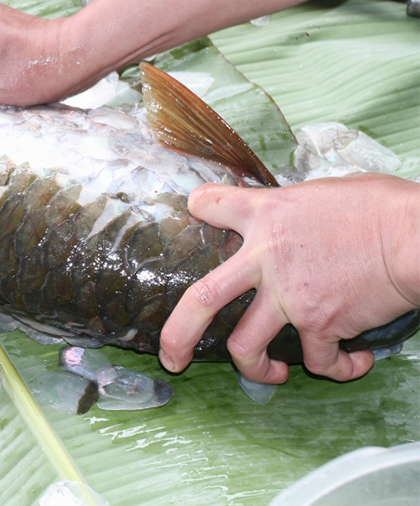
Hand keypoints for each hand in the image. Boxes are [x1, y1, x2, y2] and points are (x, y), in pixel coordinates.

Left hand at [159, 173, 419, 382]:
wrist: (415, 237)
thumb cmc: (381, 207)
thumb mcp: (322, 193)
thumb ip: (294, 210)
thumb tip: (296, 217)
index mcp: (266, 214)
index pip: (211, 205)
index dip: (199, 209)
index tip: (194, 214)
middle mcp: (265, 257)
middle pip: (202, 299)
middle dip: (178, 334)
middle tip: (170, 357)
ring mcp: (288, 295)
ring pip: (245, 347)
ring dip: (254, 368)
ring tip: (269, 372)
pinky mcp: (319, 324)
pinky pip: (317, 362)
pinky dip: (336, 369)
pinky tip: (352, 363)